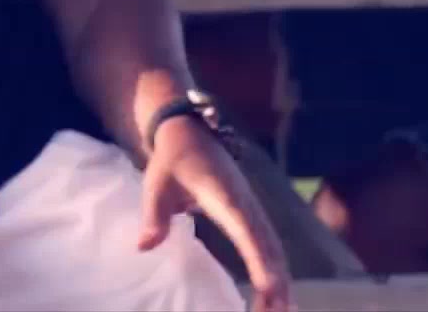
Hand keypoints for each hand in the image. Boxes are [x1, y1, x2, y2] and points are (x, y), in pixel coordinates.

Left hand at [141, 119, 292, 311]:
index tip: (268, 285)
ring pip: (273, 247)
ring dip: (280, 279)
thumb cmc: (172, 160)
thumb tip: (145, 246)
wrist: (189, 133)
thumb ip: (154, 215)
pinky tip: (277, 293)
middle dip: (276, 280)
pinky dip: (275, 268)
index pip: (246, 230)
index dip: (258, 258)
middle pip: (268, 245)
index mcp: (225, 196)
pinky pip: (268, 244)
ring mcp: (252, 208)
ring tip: (283, 311)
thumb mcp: (156, 184)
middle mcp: (246, 204)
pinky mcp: (251, 214)